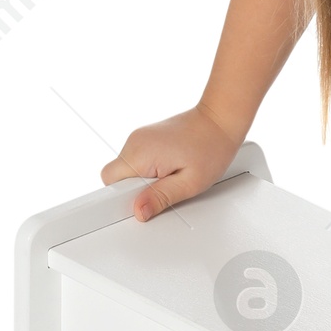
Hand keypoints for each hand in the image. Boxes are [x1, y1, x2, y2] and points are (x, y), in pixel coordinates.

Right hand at [100, 106, 241, 221]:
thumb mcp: (189, 183)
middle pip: (117, 177)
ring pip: (127, 169)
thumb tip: (139, 211)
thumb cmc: (211, 147)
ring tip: (171, 174)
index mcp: (141, 153)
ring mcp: (139, 137)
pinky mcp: (145, 138)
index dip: (123, 196)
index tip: (142, 201)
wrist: (220, 120)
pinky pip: (137, 160)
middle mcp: (135, 142)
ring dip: (144, 178)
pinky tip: (170, 166)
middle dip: (136, 189)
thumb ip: (161, 198)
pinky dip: (149, 169)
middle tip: (165, 187)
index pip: (110, 181)